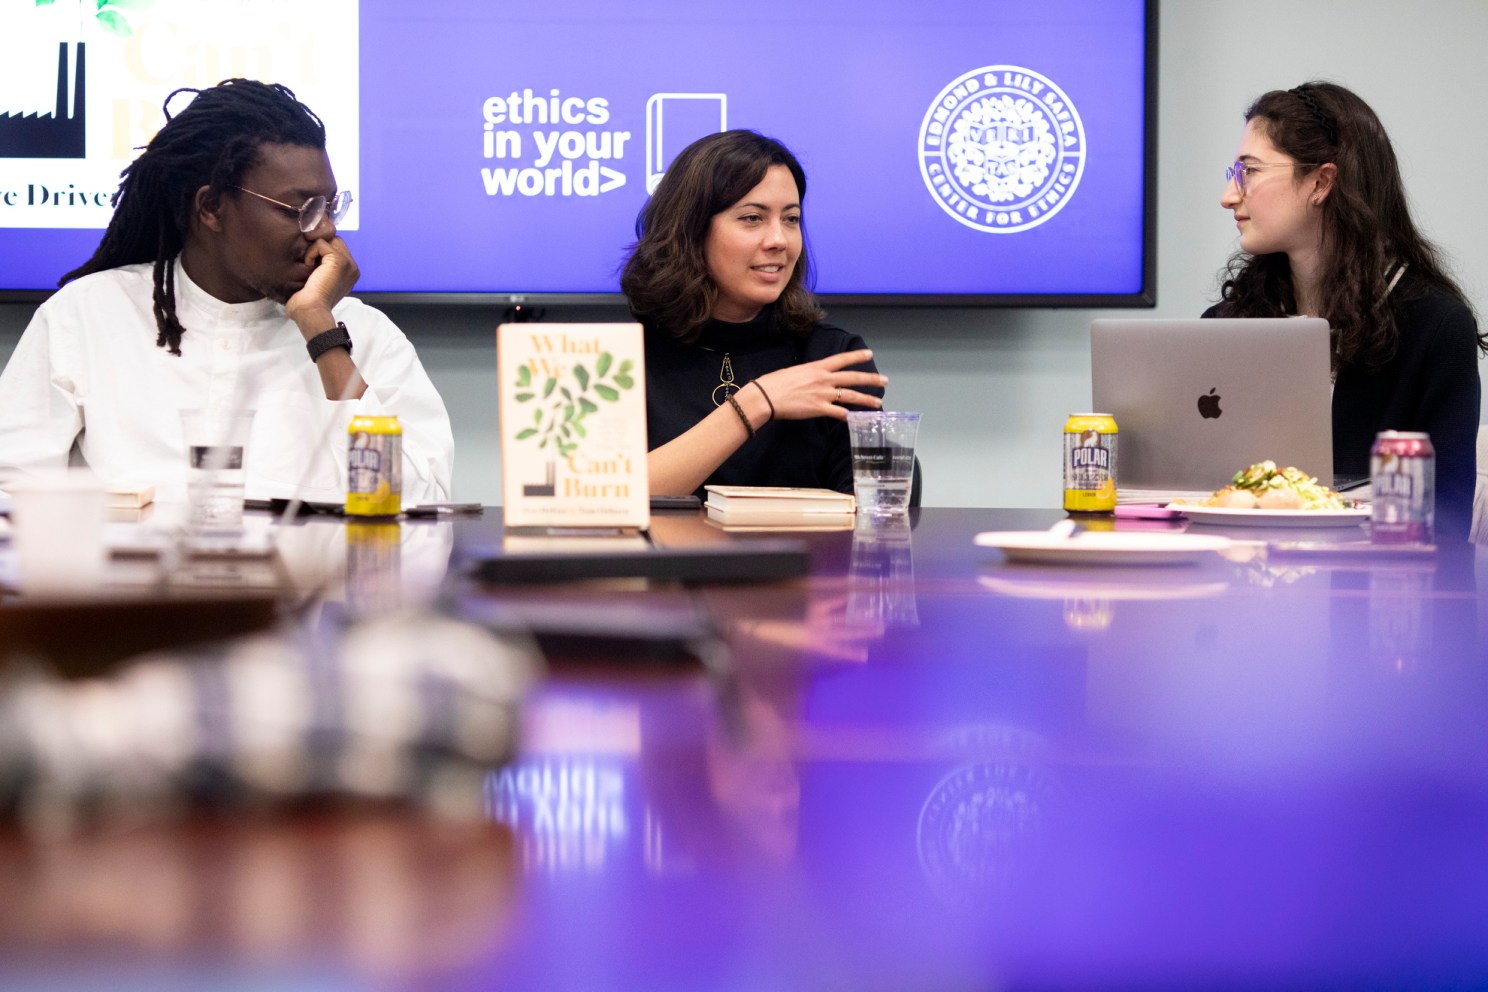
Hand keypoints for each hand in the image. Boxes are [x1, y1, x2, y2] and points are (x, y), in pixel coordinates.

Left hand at [285, 236, 359, 328]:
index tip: (311, 266)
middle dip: (320, 248)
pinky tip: (308, 268)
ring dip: (315, 250)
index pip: (337, 249)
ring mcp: (348, 264)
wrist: (312, 311)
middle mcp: (353, 268)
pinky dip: (310, 253)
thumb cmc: (310, 304)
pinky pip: (320, 243)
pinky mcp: (339, 260)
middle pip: (335, 241)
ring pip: (329, 240)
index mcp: (350, 274)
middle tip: (309, 265)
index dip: (322, 252)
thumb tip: (311, 258)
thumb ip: (322, 268)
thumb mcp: (319, 283)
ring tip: (310, 267)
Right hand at [752, 349, 884, 421]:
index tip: (869, 354)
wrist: (766, 396)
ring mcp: (823, 394)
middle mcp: (823, 379)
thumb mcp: (794, 372)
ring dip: (866, 399)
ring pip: (850, 396)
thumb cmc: (774, 383)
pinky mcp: (819, 409)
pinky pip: (838, 413)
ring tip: (878, 403)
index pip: (841, 359)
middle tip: (885, 380)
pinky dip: (848, 417)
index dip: (857, 356)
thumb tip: (811, 379)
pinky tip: (855, 419)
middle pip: (853, 378)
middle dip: (870, 379)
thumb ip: (808, 375)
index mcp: (817, 367)